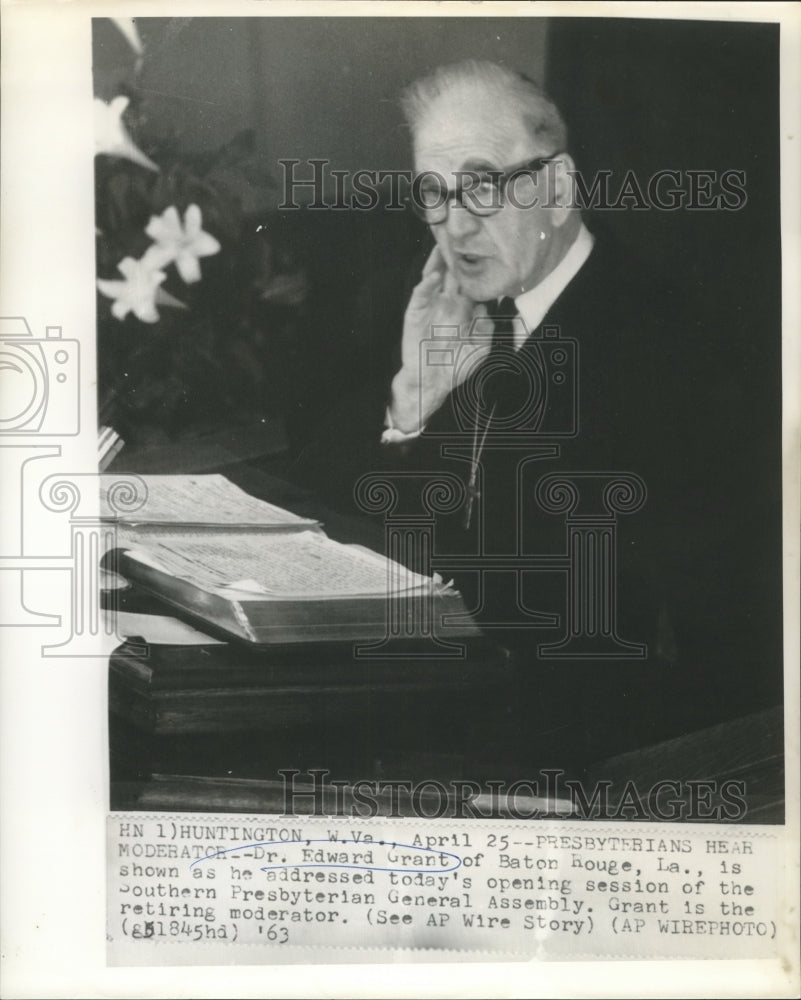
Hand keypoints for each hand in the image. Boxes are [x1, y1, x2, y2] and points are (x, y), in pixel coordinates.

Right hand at [389, 246, 488, 432]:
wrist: (431, 381)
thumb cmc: (457, 366)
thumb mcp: (481, 348)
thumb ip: (487, 326)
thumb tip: (487, 305)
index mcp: (463, 307)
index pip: (470, 280)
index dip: (476, 265)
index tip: (485, 247)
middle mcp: (447, 301)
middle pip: (452, 272)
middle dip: (456, 254)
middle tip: (461, 232)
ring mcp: (430, 305)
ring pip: (434, 276)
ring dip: (438, 260)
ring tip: (443, 243)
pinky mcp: (415, 313)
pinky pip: (421, 295)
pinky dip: (427, 285)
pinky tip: (434, 276)